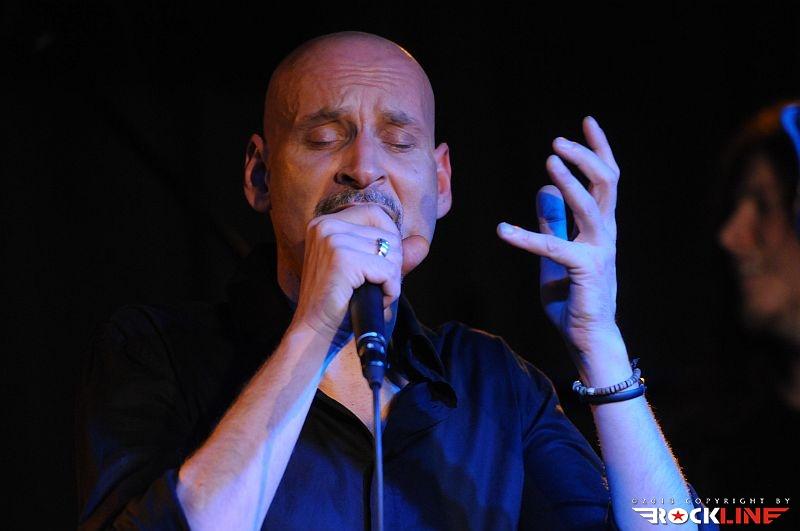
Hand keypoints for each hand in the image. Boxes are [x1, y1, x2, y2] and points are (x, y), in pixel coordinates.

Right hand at [291, 203, 429, 346]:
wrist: (315, 333)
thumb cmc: (339, 304)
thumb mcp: (368, 272)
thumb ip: (393, 254)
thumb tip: (422, 243)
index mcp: (325, 223)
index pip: (375, 213)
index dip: (390, 238)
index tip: (383, 265)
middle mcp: (325, 226)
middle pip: (386, 232)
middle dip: (392, 263)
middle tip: (378, 286)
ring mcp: (332, 240)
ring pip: (390, 252)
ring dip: (391, 279)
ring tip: (373, 295)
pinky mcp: (342, 259)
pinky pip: (387, 270)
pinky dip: (390, 290)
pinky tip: (376, 301)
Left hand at [497, 116, 624, 366]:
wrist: (589, 336)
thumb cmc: (574, 296)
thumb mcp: (557, 253)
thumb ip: (554, 223)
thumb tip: (544, 191)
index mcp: (600, 226)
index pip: (606, 179)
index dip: (598, 149)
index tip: (587, 122)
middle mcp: (605, 233)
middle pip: (607, 183)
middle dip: (585, 157)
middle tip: (558, 141)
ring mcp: (600, 250)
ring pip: (591, 205)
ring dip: (570, 181)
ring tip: (550, 160)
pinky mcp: (586, 270)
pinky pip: (553, 247)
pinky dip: (525, 237)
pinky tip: (502, 229)